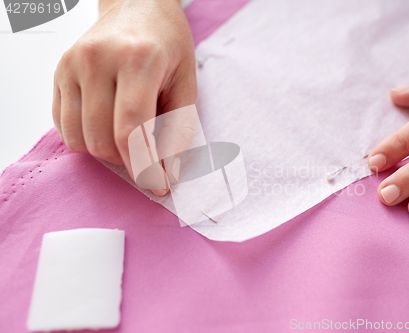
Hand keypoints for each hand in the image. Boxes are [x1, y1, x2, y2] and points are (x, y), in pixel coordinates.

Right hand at [52, 0, 195, 195]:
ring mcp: (72, 65)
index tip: (158, 185)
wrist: (137, 6)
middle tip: (148, 161)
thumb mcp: (186, 82)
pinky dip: (86, 139)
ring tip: (129, 140)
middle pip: (102, 140)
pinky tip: (108, 127)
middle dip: (128, 163)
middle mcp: (98, 60)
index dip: (145, 166)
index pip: (131, 130)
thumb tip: (169, 172)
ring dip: (107, 154)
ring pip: (79, 139)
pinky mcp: (59, 72)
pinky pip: (64, 126)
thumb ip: (179, 129)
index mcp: (137, 60)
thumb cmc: (166, 43)